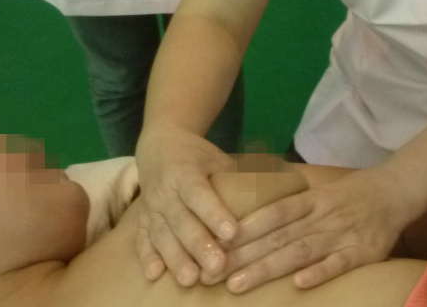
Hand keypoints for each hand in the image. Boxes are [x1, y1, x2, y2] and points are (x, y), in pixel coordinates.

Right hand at [134, 126, 237, 286]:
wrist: (160, 147)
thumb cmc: (199, 156)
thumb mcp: (219, 158)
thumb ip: (243, 174)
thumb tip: (285, 183)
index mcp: (187, 172)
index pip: (200, 194)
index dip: (214, 213)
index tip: (232, 233)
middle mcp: (166, 190)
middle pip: (182, 220)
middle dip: (199, 245)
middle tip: (216, 268)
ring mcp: (151, 206)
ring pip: (161, 234)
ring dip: (175, 258)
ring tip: (191, 279)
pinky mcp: (141, 219)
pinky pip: (141, 240)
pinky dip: (147, 257)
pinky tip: (155, 275)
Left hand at [213, 168, 410, 293]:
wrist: (396, 191)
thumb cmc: (351, 195)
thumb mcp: (319, 190)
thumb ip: (290, 203)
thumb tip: (249, 213)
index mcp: (310, 200)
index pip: (271, 214)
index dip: (242, 229)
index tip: (213, 245)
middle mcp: (321, 215)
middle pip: (277, 236)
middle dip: (243, 255)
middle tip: (211, 273)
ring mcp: (341, 233)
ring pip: (300, 251)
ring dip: (268, 268)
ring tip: (238, 284)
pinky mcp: (362, 251)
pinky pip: (339, 263)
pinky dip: (320, 273)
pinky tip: (299, 284)